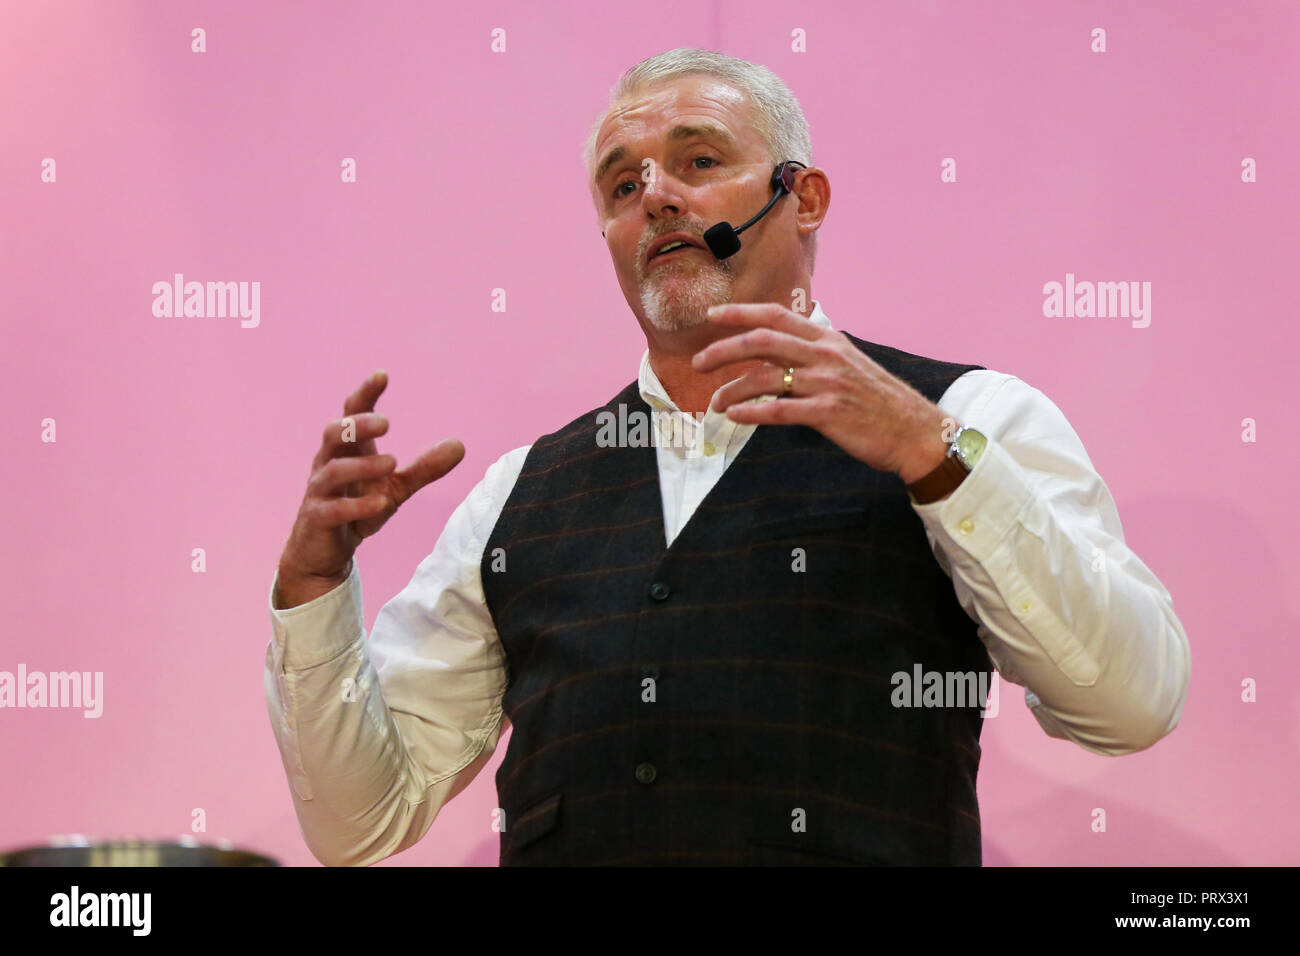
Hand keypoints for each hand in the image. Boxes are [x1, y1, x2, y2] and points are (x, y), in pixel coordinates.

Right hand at [276, 370, 464, 606]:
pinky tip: (381, 503)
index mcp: (348, 451)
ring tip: (393, 463)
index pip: (351, 413)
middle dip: (357, 425)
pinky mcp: (316, 519)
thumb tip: (461, 445)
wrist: (325, 552)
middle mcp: (328, 464)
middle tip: (387, 423)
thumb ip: (425, 468)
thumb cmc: (358, 509)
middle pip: (333, 433)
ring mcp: (319, 492)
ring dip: (363, 465)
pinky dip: (356, 505)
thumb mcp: (396, 488)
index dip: (365, 394)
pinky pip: (332, 509)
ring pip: (332, 470)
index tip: (382, 375)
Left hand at [692, 303, 951, 483]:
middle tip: (698, 363)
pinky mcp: (828, 412)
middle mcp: (824, 354)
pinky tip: (735, 416)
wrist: (913, 429)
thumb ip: (811, 352)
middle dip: (723, 349)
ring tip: (716, 404)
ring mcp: (827, 383)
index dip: (740, 312)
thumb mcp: (846, 362)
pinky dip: (752, 413)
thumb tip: (773, 349)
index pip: (776, 315)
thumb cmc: (875, 399)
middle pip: (762, 341)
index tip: (711, 315)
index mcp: (826, 338)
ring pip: (765, 378)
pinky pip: (779, 410)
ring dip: (732, 390)